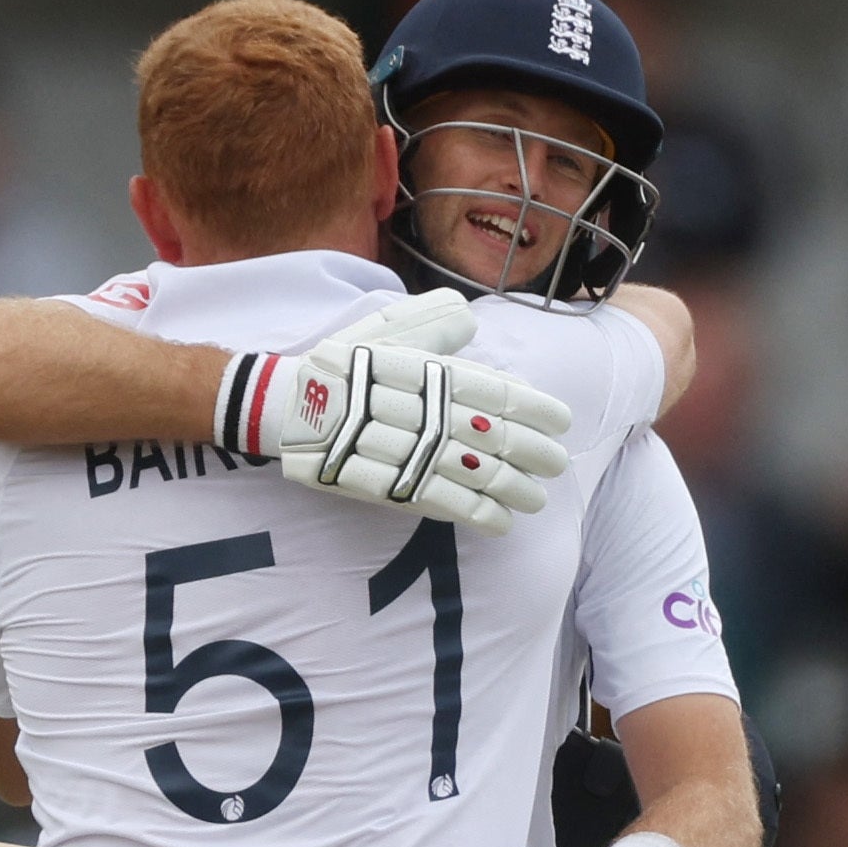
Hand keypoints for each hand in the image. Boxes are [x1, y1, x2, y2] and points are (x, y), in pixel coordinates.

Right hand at [218, 289, 571, 534]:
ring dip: (512, 489)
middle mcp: (419, 407)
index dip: (534, 408)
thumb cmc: (342, 365)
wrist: (285, 405)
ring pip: (472, 472)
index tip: (562, 422)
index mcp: (425, 370)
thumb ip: (431, 325)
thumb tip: (472, 324)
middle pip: (491, 434)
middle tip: (558, 465)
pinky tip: (500, 522)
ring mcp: (403, 447)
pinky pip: (437, 500)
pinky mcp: (384, 482)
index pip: (493, 390)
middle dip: (532, 452)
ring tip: (536, 500)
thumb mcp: (384, 330)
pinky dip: (474, 512)